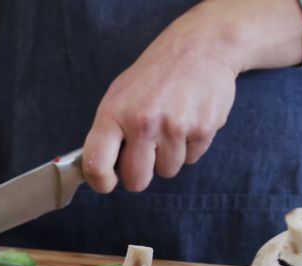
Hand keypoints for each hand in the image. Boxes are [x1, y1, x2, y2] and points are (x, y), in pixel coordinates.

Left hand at [82, 0, 301, 192]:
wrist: (201, 46)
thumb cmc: (153, 75)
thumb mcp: (118, 95)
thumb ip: (108, 132)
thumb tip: (99, 170)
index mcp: (114, 114)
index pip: (97, 164)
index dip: (100, 182)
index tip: (107, 183)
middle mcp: (143, 123)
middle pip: (137, 181)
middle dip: (139, 173)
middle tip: (143, 154)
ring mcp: (176, 127)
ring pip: (167, 171)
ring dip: (167, 157)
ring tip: (169, 126)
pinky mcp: (204, 129)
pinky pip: (192, 159)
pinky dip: (189, 146)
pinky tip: (188, 120)